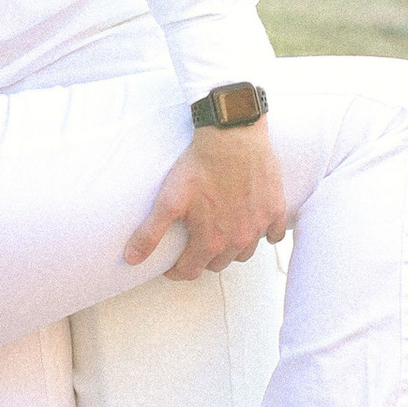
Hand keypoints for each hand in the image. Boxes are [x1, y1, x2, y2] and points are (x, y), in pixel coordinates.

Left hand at [123, 118, 288, 279]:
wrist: (232, 135)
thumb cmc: (199, 165)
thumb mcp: (168, 199)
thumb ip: (150, 233)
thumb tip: (132, 259)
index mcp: (211, 241)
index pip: (191, 270)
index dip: (177, 270)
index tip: (171, 265)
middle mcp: (238, 240)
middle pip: (218, 264)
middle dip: (203, 259)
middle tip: (193, 245)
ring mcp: (259, 226)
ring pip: (244, 252)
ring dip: (232, 249)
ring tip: (220, 235)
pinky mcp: (275, 209)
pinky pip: (273, 234)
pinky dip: (264, 235)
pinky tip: (252, 225)